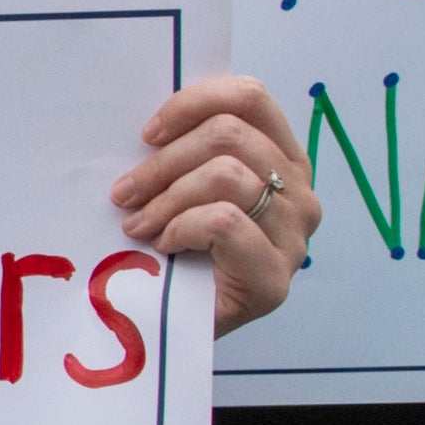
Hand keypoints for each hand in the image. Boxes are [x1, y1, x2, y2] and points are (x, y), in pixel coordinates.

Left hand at [115, 76, 317, 335]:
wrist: (181, 328)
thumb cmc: (181, 252)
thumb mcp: (186, 188)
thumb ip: (187, 152)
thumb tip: (149, 125)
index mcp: (282, 157)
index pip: (251, 96)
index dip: (193, 103)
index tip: (147, 135)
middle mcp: (300, 190)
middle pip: (230, 134)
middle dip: (163, 161)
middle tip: (124, 193)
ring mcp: (294, 235)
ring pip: (226, 175)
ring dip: (166, 198)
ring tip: (138, 225)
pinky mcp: (276, 277)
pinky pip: (223, 221)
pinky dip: (180, 228)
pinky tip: (164, 245)